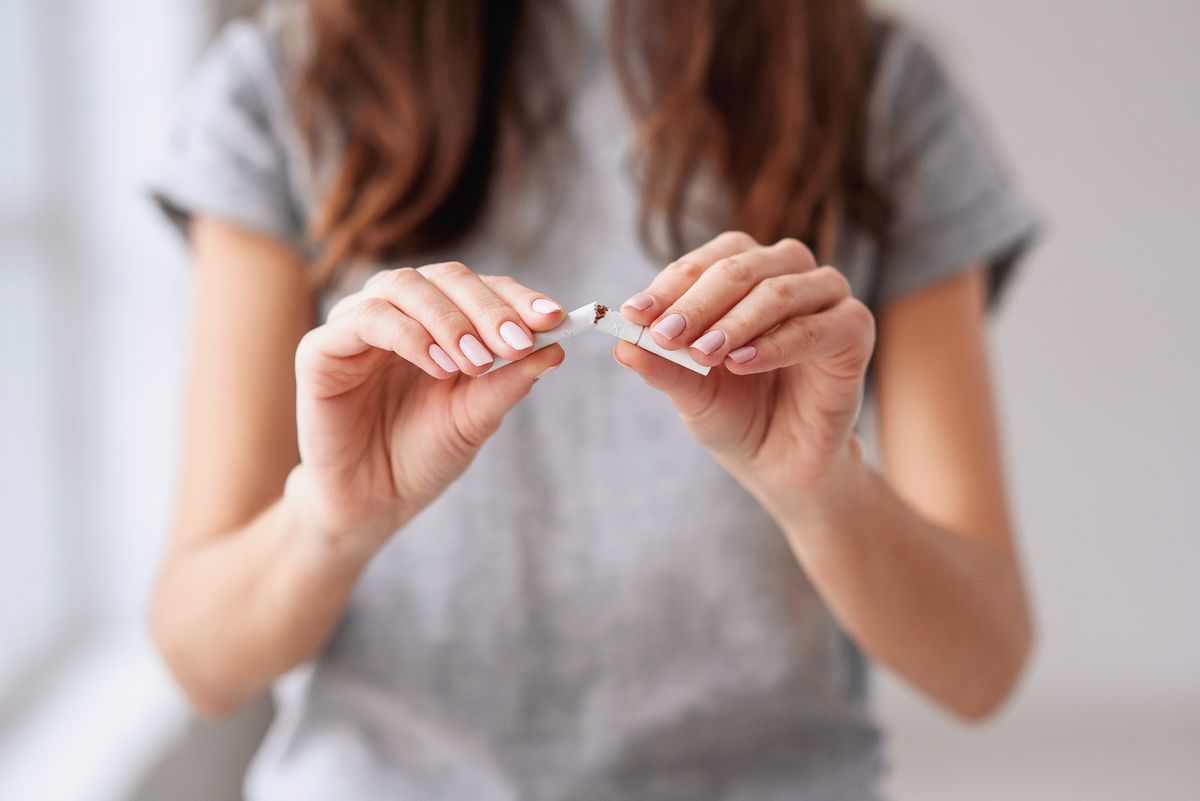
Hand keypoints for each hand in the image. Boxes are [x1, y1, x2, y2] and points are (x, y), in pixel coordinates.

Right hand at [289, 263, 564, 552]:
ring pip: (404, 286)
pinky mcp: (321, 349)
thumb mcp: (476, 418)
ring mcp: (356, 325)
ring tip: (476, 362)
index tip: (554, 318)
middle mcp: (398, 312)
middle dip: (488, 307)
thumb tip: (556, 347)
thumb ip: (508, 381)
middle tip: (517, 342)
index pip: (480, 288)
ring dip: (449, 320)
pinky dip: (408, 335)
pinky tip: (438, 366)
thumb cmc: (423, 456)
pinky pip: (365, 320)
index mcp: (438, 320)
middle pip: (446, 277)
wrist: (372, 504)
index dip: (516, 297)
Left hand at [615, 231, 874, 506]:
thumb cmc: (736, 413)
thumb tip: (620, 344)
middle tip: (665, 333)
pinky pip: (816, 328)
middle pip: (740, 267)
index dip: (668, 286)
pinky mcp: (854, 331)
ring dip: (736, 320)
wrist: (781, 462)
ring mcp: (826, 298)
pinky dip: (775, 344)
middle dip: (697, 302)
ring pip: (779, 291)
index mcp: (744, 272)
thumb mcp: (689, 390)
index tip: (632, 316)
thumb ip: (661, 365)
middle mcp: (787, 273)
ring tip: (703, 353)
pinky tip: (741, 364)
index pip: (705, 262)